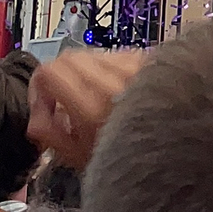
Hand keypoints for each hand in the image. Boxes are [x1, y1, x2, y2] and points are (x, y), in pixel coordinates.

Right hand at [27, 49, 145, 168]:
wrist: (174, 143)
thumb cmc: (125, 156)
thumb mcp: (75, 156)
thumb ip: (46, 131)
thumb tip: (37, 111)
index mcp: (92, 103)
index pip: (49, 71)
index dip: (39, 88)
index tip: (46, 107)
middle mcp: (113, 77)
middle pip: (68, 58)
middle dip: (60, 78)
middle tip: (65, 102)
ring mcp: (134, 63)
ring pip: (92, 55)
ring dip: (85, 73)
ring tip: (93, 98)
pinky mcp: (149, 57)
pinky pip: (116, 55)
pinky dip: (108, 69)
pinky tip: (114, 91)